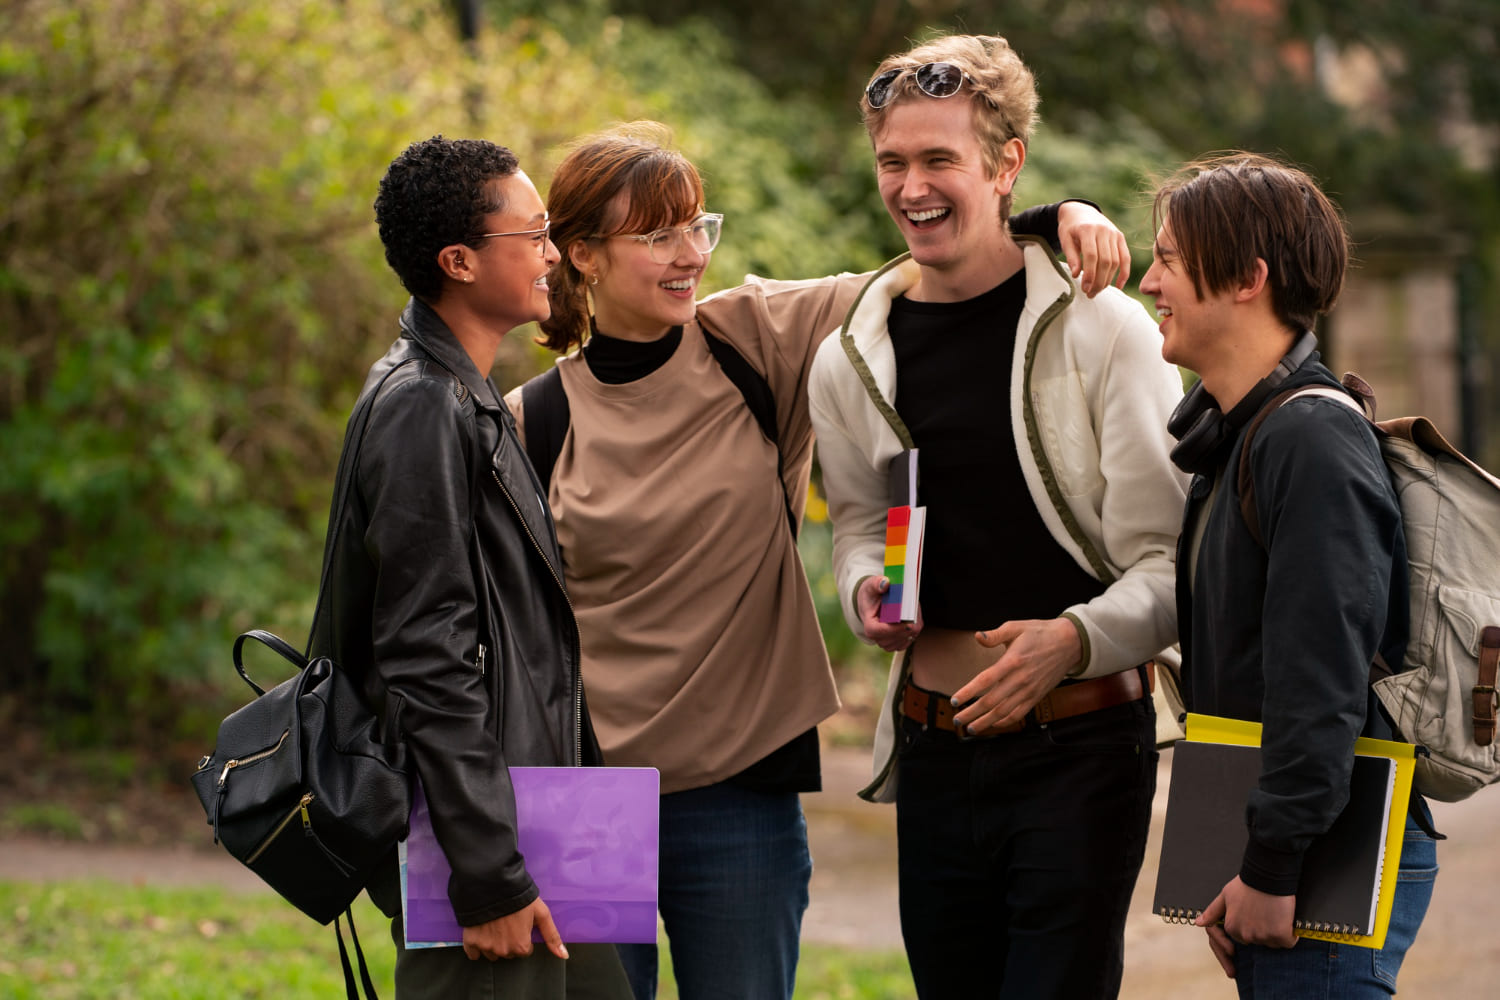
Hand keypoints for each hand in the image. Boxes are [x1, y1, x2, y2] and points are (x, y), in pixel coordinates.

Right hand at [462, 897, 567, 961]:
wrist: (493, 884)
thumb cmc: (520, 897)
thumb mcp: (541, 914)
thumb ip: (552, 936)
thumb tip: (564, 956)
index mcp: (521, 947)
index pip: (524, 950)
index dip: (523, 936)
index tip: (520, 924)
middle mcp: (503, 951)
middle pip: (508, 953)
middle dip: (509, 941)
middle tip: (508, 922)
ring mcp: (486, 947)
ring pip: (491, 953)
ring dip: (493, 943)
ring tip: (495, 924)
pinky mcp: (470, 941)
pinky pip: (473, 954)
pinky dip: (476, 946)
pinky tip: (481, 932)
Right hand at [856, 575, 921, 651]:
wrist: (871, 603)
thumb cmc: (871, 595)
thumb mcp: (871, 586)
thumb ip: (877, 584)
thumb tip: (885, 583)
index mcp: (869, 625)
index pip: (880, 631)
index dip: (895, 628)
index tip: (909, 622)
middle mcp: (877, 637)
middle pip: (896, 636)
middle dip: (908, 625)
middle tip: (915, 609)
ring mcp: (887, 642)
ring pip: (905, 638)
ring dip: (913, 626)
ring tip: (913, 612)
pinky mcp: (896, 643)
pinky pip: (909, 640)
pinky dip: (914, 630)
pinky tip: (913, 619)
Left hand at [950, 618, 1080, 734]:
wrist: (1070, 643)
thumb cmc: (1039, 633)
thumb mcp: (1016, 627)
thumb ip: (994, 634)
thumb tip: (977, 636)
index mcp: (1012, 661)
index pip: (985, 680)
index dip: (968, 693)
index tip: (954, 701)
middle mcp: (1020, 679)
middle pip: (991, 702)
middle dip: (971, 713)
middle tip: (957, 720)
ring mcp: (1029, 690)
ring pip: (1004, 712)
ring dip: (986, 722)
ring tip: (971, 728)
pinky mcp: (1037, 696)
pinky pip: (1019, 714)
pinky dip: (1005, 722)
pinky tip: (993, 724)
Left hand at [1055, 201, 1130, 296]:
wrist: (1080, 211)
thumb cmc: (1070, 228)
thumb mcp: (1065, 239)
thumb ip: (1071, 256)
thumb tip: (1076, 275)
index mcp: (1088, 229)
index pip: (1091, 255)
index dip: (1089, 274)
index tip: (1084, 288)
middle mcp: (1104, 231)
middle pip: (1105, 260)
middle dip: (1098, 281)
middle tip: (1090, 294)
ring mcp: (1114, 234)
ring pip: (1115, 261)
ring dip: (1108, 279)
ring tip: (1097, 291)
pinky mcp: (1120, 237)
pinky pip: (1125, 257)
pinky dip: (1124, 272)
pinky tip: (1118, 286)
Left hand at [1196, 876, 1297, 961]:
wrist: (1268, 875)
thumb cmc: (1247, 883)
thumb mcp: (1225, 896)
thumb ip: (1212, 912)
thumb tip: (1199, 923)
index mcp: (1232, 927)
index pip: (1243, 938)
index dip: (1252, 926)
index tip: (1257, 916)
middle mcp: (1246, 935)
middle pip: (1259, 942)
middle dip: (1264, 931)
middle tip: (1266, 912)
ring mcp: (1263, 936)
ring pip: (1274, 943)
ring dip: (1277, 933)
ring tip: (1275, 913)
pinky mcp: (1280, 935)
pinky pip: (1289, 942)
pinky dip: (1290, 934)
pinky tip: (1287, 920)